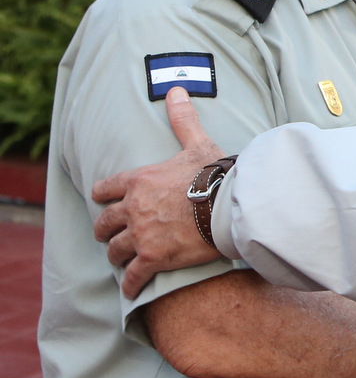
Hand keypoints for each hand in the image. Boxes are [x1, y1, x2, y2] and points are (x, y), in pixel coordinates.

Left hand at [93, 87, 225, 296]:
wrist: (230, 207)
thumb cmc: (215, 175)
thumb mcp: (197, 144)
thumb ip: (182, 119)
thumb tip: (176, 89)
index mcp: (139, 180)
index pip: (106, 188)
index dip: (103, 196)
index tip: (103, 201)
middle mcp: (133, 208)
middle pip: (104, 223)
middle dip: (105, 230)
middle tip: (109, 235)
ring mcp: (141, 235)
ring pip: (115, 250)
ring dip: (117, 255)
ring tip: (122, 259)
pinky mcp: (153, 259)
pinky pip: (132, 276)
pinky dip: (130, 284)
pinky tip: (130, 289)